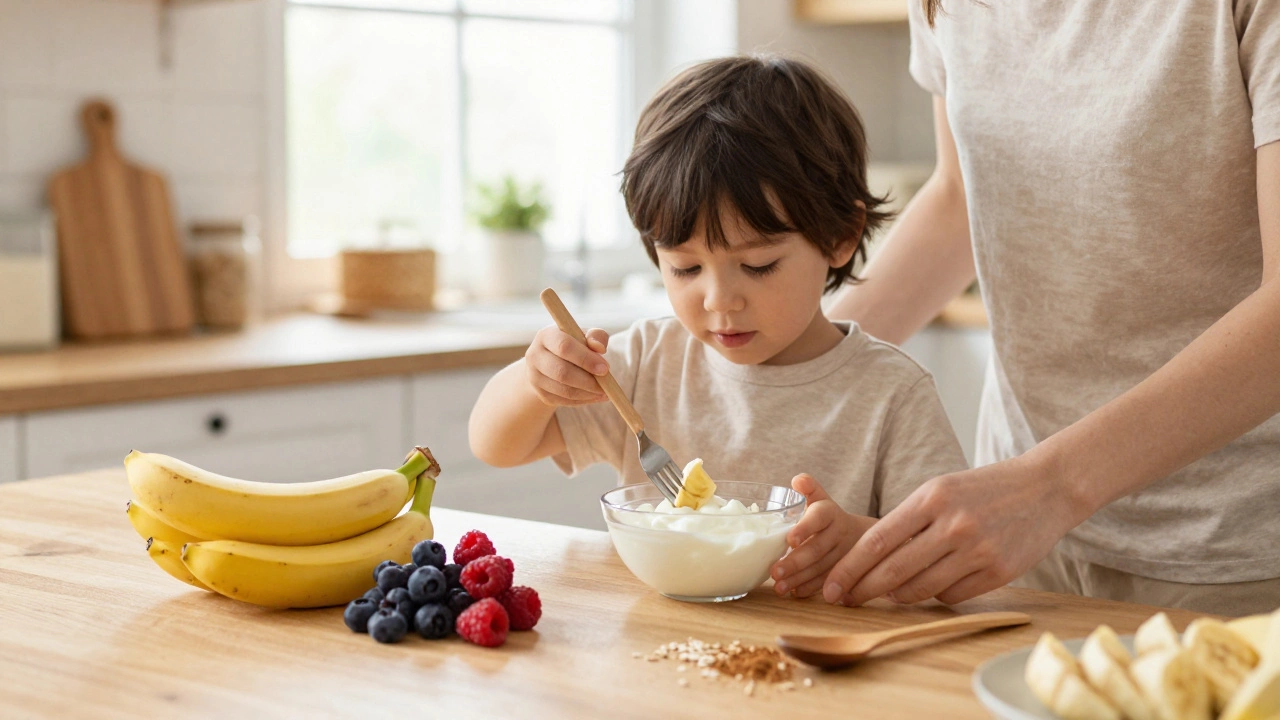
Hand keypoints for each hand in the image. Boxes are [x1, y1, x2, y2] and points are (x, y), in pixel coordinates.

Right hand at [524, 325, 610, 406]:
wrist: (551, 361)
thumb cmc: (573, 345)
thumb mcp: (584, 335)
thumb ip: (595, 336)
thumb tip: (600, 348)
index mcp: (546, 336)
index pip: (564, 347)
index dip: (586, 359)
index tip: (605, 368)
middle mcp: (535, 355)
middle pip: (562, 372)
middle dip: (588, 380)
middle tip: (607, 384)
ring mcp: (535, 376)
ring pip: (564, 390)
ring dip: (588, 393)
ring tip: (605, 392)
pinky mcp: (540, 393)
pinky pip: (564, 401)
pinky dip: (583, 400)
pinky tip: (596, 396)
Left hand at [770, 474, 875, 597]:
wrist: (856, 535)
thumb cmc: (824, 515)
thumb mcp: (819, 497)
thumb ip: (809, 487)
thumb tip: (798, 480)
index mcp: (830, 512)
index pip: (818, 518)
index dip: (805, 528)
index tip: (790, 540)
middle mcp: (838, 533)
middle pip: (817, 548)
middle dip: (796, 561)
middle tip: (774, 571)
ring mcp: (843, 554)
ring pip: (821, 568)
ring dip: (799, 579)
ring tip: (779, 587)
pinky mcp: (843, 572)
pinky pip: (826, 582)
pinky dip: (809, 588)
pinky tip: (793, 593)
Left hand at [820, 453, 1086, 606]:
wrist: (1046, 488)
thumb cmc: (983, 489)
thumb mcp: (940, 489)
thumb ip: (908, 521)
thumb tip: (870, 563)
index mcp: (932, 498)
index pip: (876, 541)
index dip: (849, 569)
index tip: (831, 587)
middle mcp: (953, 525)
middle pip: (893, 571)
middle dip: (862, 590)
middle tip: (844, 600)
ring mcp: (978, 551)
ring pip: (920, 590)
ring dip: (899, 595)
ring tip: (890, 591)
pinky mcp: (999, 573)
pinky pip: (951, 597)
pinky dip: (936, 595)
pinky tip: (934, 584)